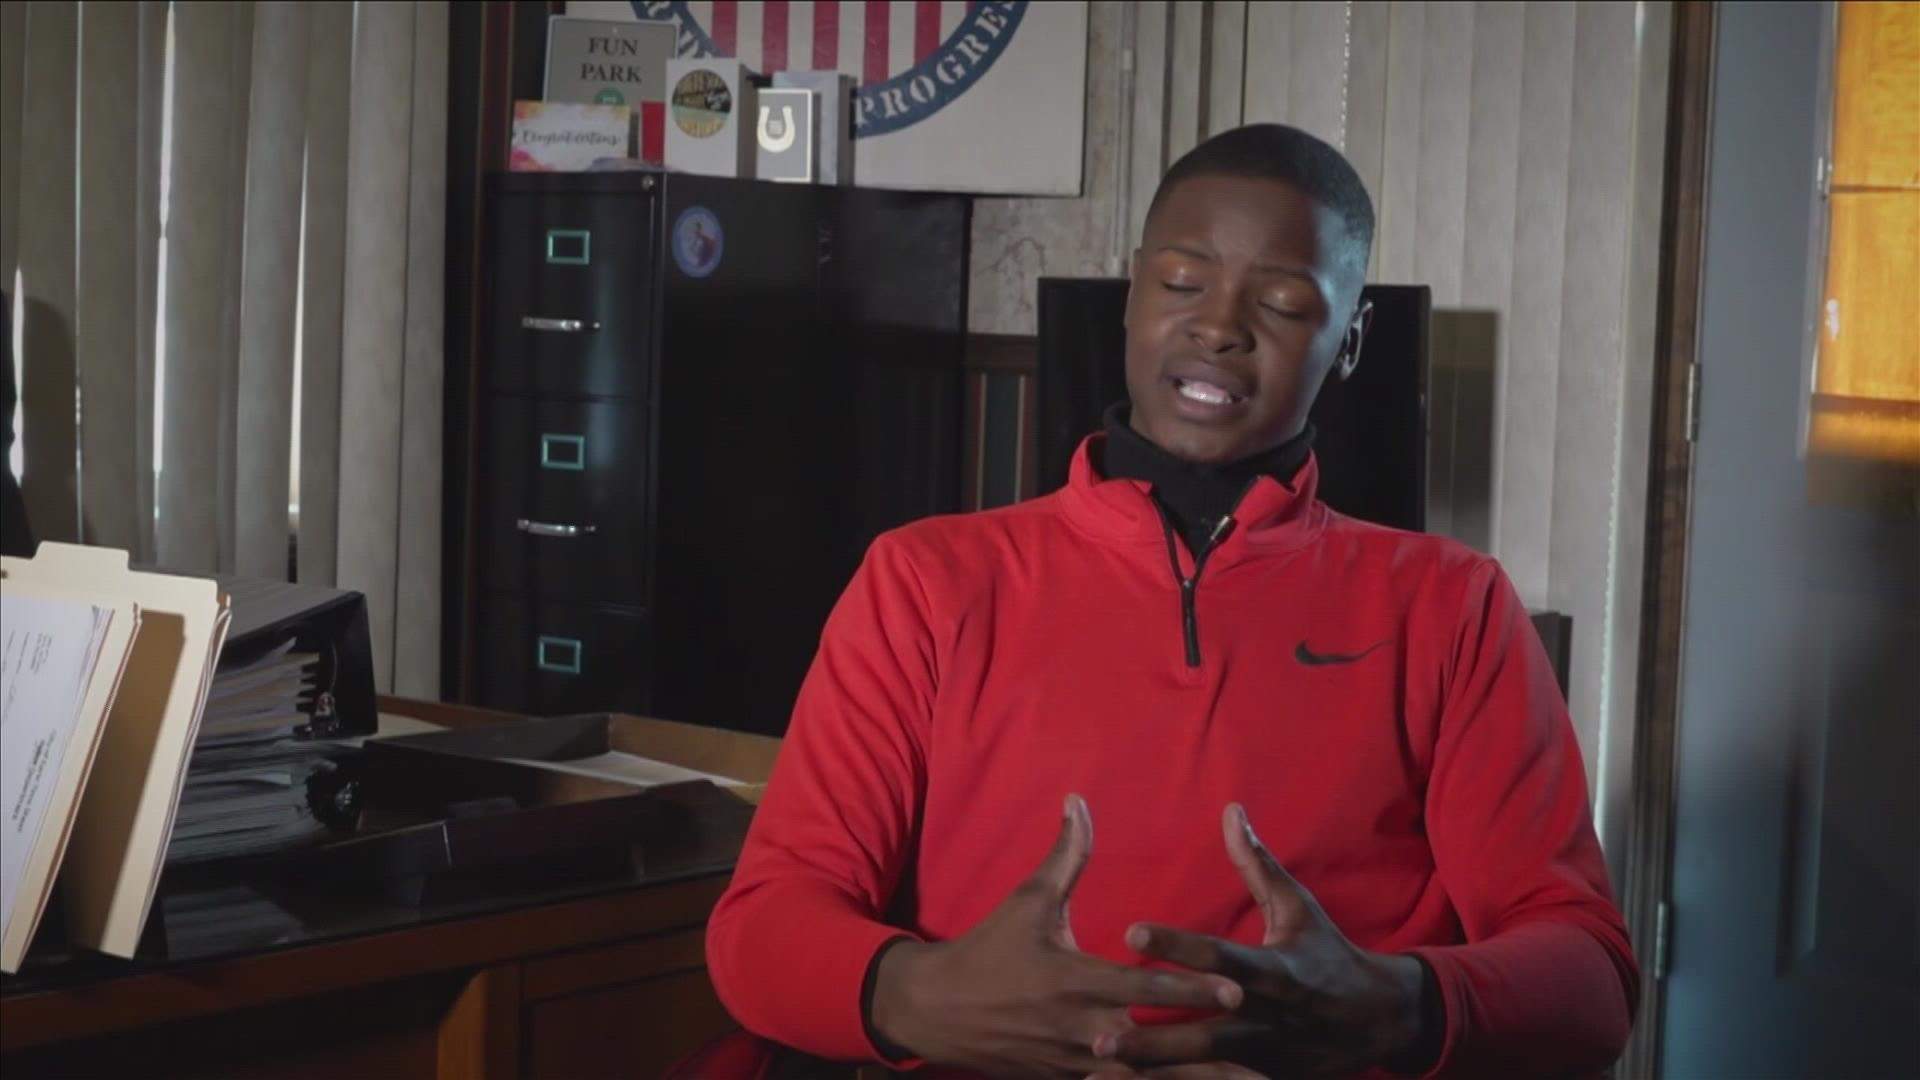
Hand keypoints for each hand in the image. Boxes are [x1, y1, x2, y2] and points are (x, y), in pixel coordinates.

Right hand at [867, 794, 1244, 1078]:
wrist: (935, 1010)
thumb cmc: (988, 949)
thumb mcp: (1027, 901)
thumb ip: (1065, 856)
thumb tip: (1080, 802)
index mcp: (1074, 981)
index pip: (1144, 990)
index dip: (1190, 989)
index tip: (1235, 989)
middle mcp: (1079, 1029)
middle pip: (1153, 1046)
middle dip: (1202, 1048)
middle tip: (1251, 1043)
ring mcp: (1072, 1063)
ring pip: (1136, 1079)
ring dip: (1181, 1078)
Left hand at [1098, 804, 1426, 1077]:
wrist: (1380, 1021)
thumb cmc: (1328, 955)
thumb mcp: (1299, 908)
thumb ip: (1258, 864)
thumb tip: (1230, 811)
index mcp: (1276, 972)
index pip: (1220, 956)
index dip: (1177, 945)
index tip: (1131, 932)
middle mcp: (1268, 1018)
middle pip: (1206, 1029)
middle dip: (1156, 1036)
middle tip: (1103, 1032)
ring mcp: (1266, 1057)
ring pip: (1207, 1068)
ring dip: (1158, 1069)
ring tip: (1104, 1065)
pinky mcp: (1266, 1079)